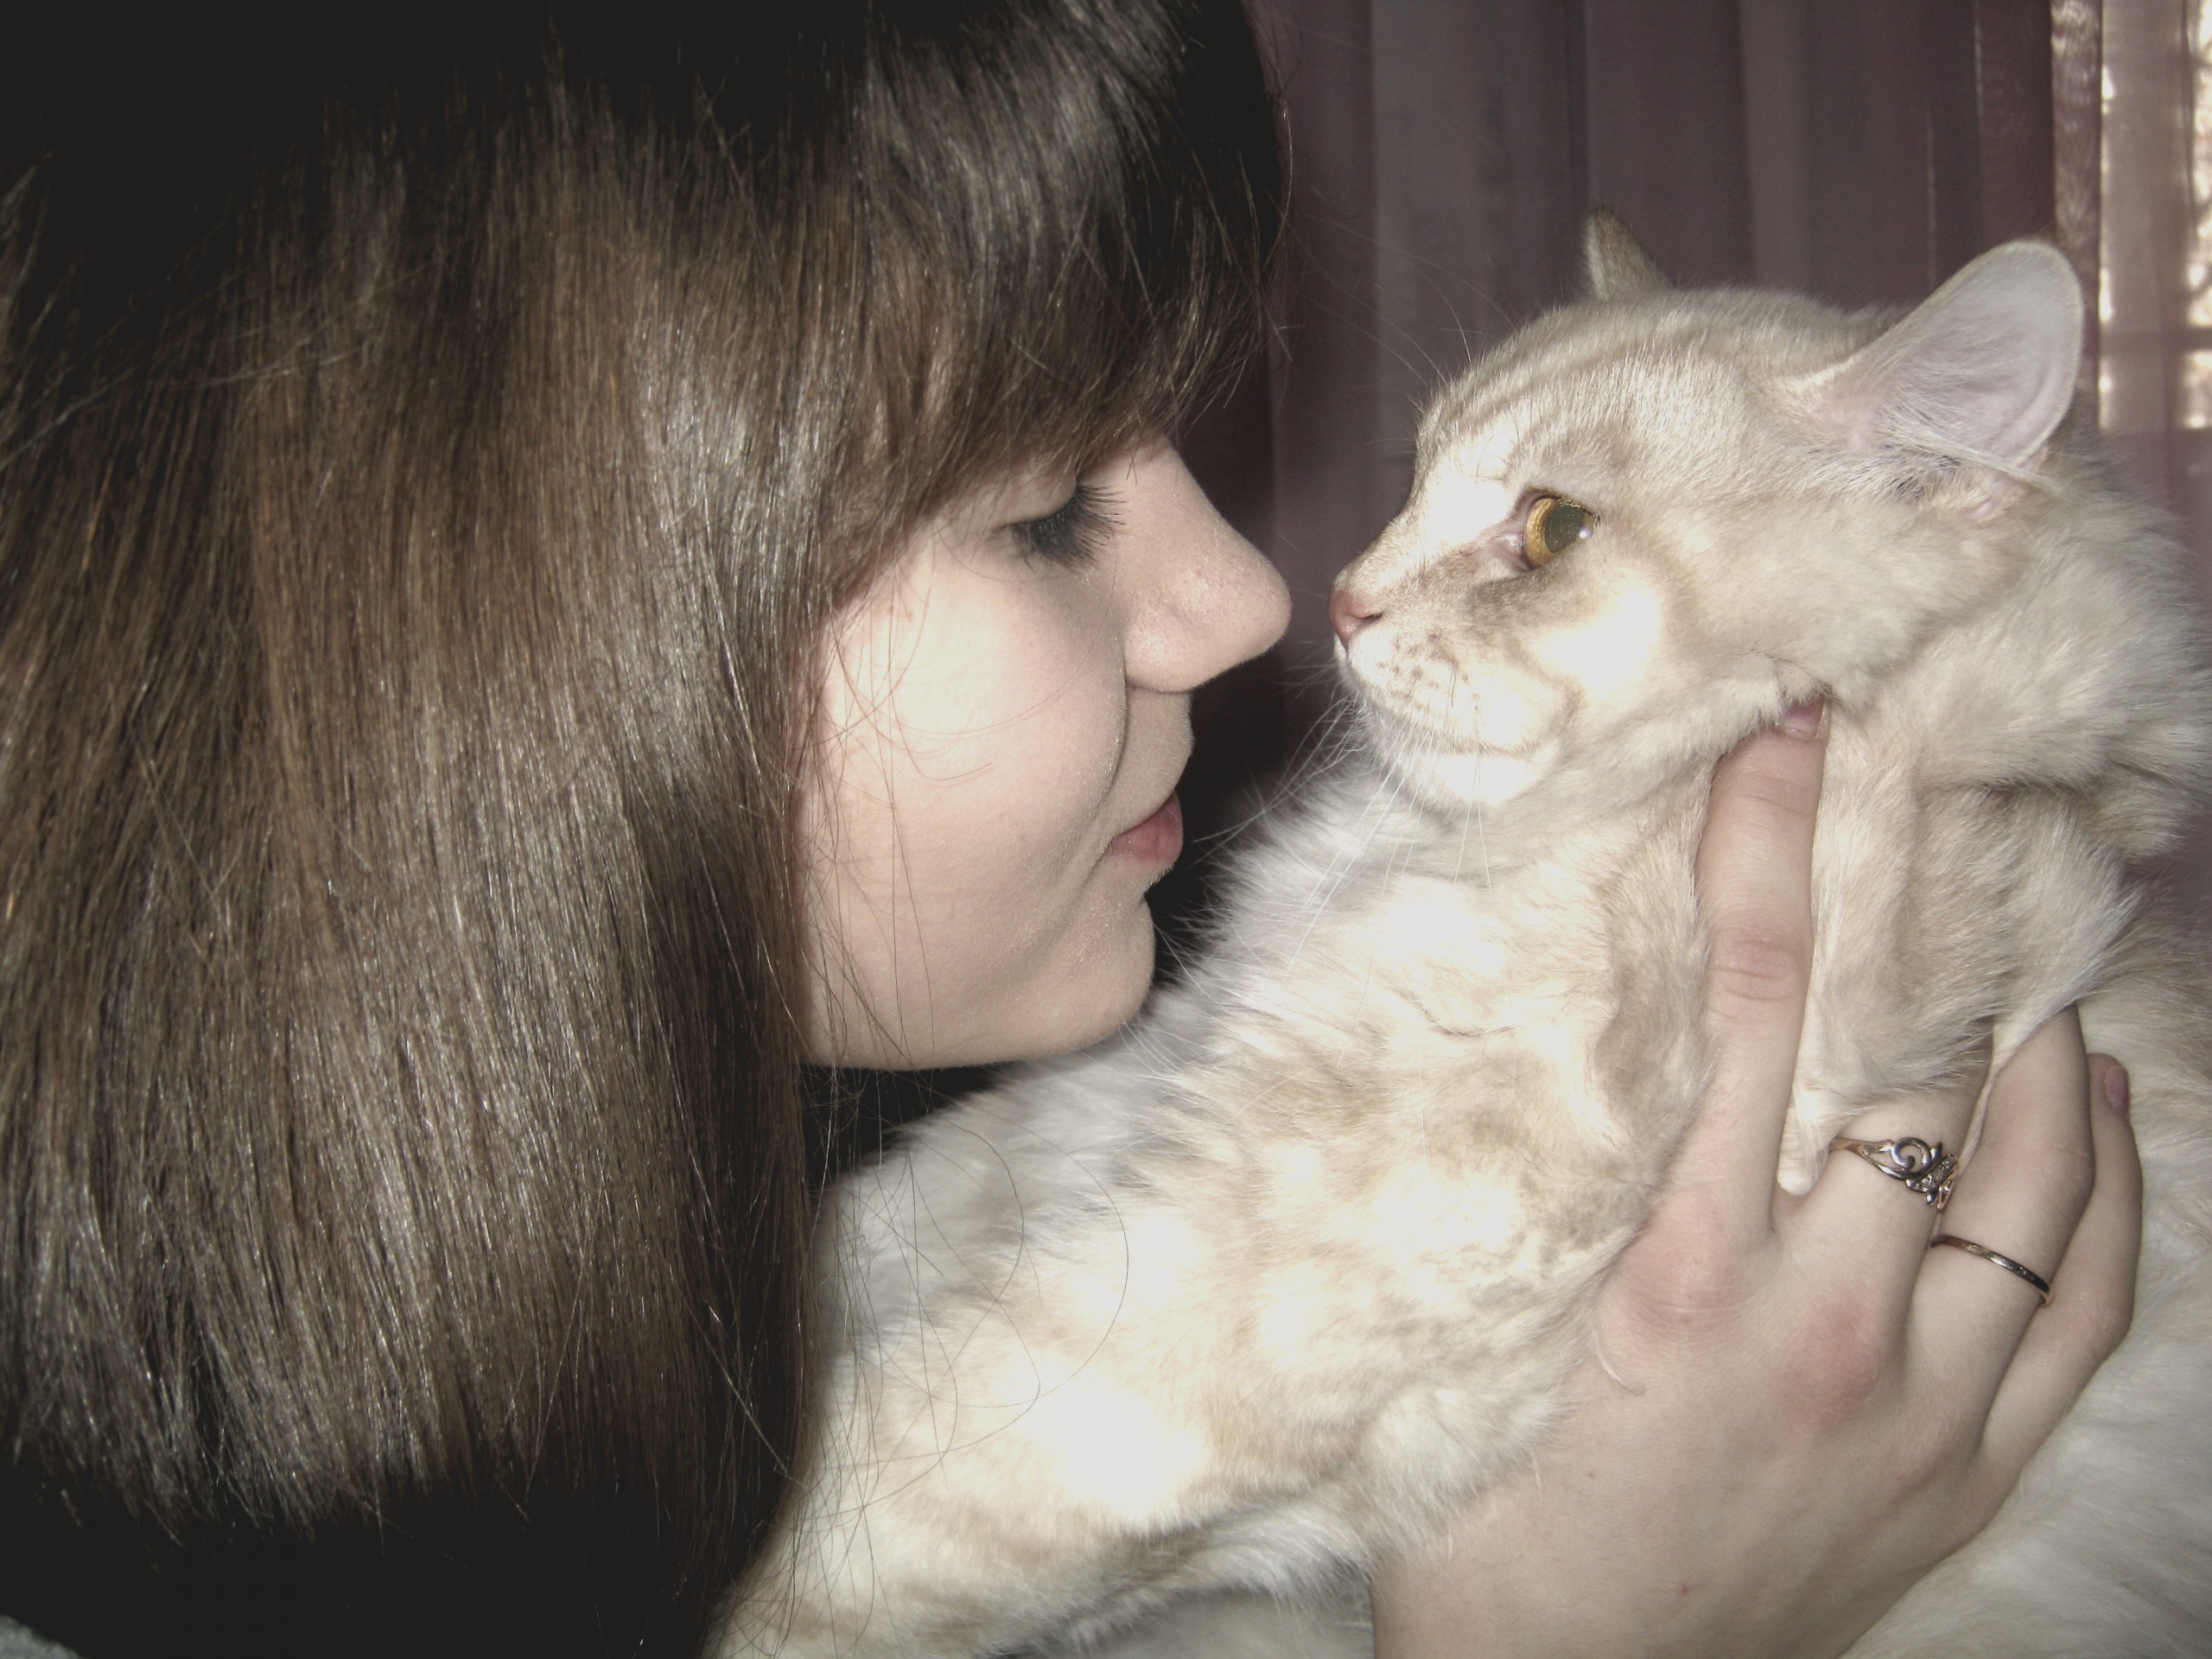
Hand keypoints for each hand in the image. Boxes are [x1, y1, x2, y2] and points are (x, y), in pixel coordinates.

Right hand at [1370, 705, 2142, 1658]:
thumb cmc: (1488, 1537)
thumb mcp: (1478, 1350)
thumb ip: (1528, 1203)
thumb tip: (1542, 1047)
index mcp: (1684, 1281)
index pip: (1754, 1017)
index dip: (1774, 864)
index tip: (1789, 750)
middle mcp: (1826, 1324)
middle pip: (1919, 1075)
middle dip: (1932, 925)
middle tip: (1944, 820)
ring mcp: (1923, 1406)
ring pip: (2038, 1184)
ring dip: (2042, 1048)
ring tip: (2033, 953)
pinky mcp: (1970, 1470)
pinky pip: (2084, 1309)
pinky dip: (2109, 1193)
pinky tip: (2097, 1111)